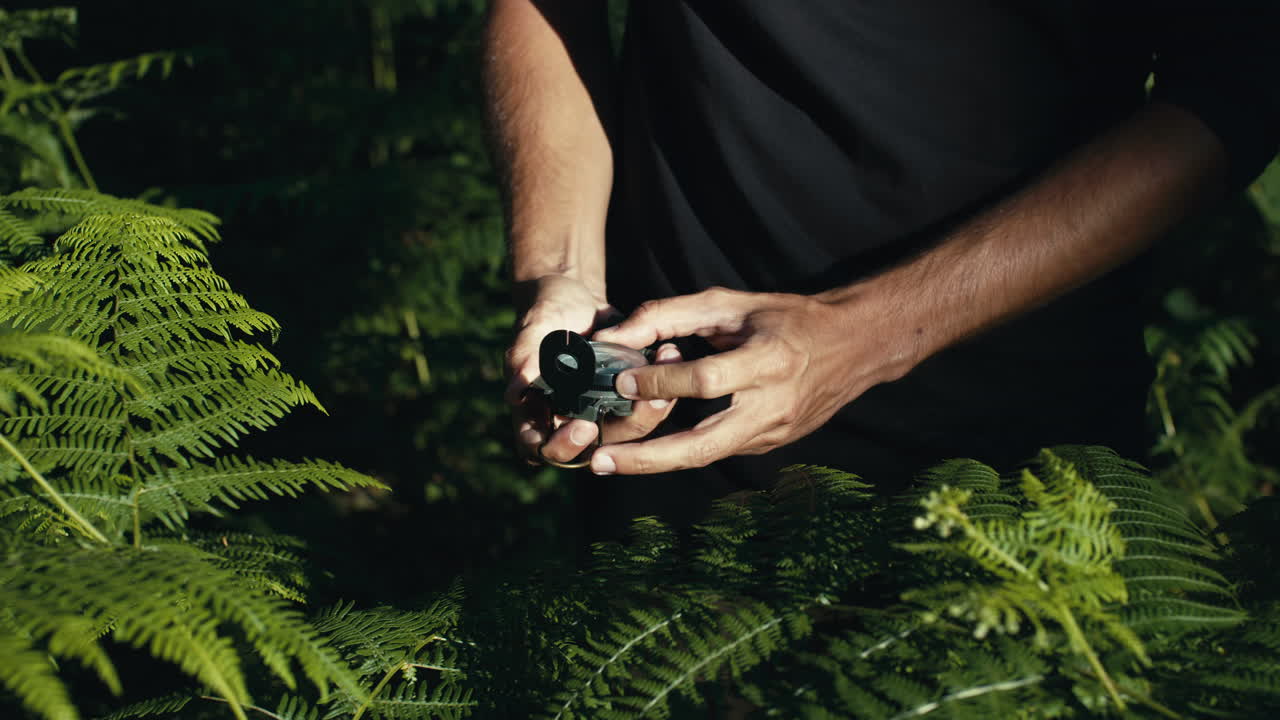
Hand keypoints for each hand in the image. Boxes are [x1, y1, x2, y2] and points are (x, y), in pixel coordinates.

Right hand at [506, 275, 682, 464]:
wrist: (572, 298)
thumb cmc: (542, 316)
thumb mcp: (531, 331)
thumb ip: (523, 360)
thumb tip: (514, 392)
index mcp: (538, 414)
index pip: (545, 449)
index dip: (565, 446)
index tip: (584, 425)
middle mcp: (571, 421)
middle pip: (601, 445)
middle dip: (630, 424)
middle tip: (651, 399)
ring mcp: (602, 411)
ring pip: (632, 427)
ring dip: (654, 403)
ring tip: (666, 364)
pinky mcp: (629, 396)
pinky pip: (649, 402)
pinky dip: (664, 382)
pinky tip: (670, 353)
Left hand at [587, 286, 916, 474]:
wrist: (855, 348)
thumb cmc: (787, 318)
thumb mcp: (733, 303)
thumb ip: (671, 314)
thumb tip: (615, 336)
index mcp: (768, 362)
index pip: (706, 380)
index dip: (660, 381)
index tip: (619, 380)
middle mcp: (772, 406)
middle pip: (702, 446)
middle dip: (648, 458)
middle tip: (600, 460)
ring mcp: (773, 433)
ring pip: (705, 456)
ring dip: (655, 461)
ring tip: (608, 460)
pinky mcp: (769, 445)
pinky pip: (717, 449)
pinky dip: (680, 449)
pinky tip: (645, 448)